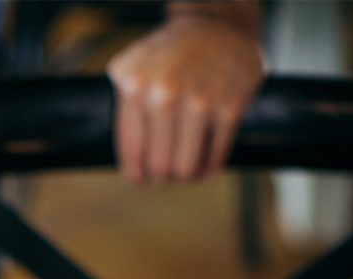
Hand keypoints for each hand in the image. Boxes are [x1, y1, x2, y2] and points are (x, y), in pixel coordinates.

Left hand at [106, 1, 263, 182]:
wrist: (218, 25)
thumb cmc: (170, 53)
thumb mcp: (131, 68)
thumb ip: (121, 107)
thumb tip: (127, 161)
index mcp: (135, 86)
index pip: (132, 152)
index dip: (136, 174)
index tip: (141, 178)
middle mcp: (165, 94)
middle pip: (159, 167)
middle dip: (160, 177)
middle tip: (164, 174)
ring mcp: (200, 101)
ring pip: (185, 169)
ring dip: (183, 177)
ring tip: (183, 171)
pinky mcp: (230, 108)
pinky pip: (215, 158)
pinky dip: (207, 169)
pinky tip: (204, 166)